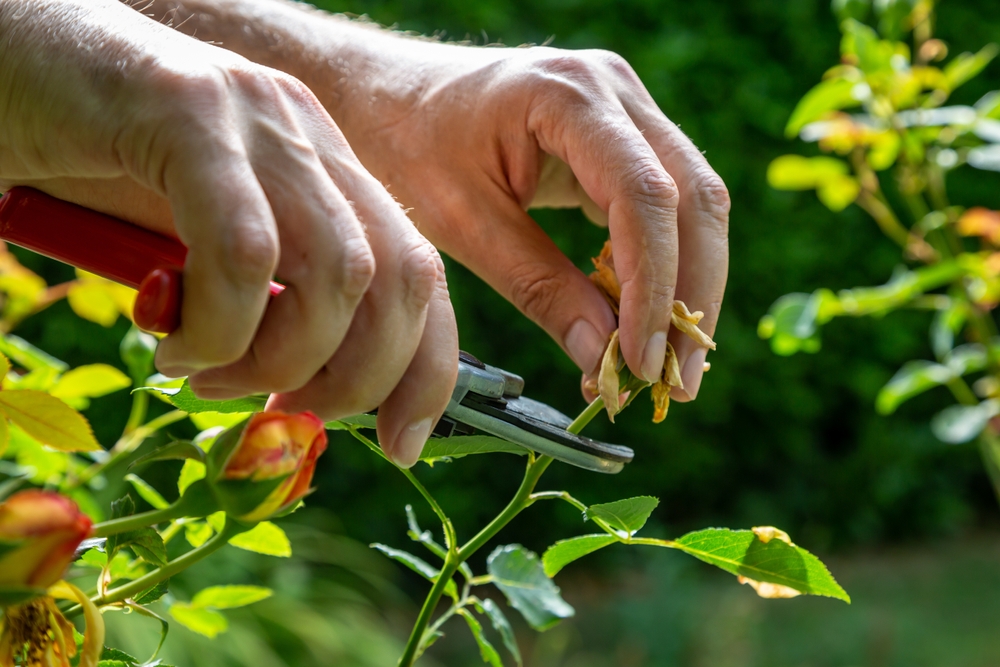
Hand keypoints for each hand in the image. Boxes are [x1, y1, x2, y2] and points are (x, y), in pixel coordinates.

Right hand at [0, 0, 457, 466]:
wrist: (8, 54)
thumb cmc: (96, 165)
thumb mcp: (204, 243)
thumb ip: (264, 300)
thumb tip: (303, 393)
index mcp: (325, 169)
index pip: (418, 274)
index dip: (426, 369)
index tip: (401, 442)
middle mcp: (309, 138)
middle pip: (398, 280)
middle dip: (356, 378)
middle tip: (278, 407)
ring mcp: (257, 120)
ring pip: (336, 274)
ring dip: (278, 359)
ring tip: (206, 372)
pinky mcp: (190, 115)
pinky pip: (243, 251)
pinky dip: (219, 325)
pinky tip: (171, 336)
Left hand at [323, 39, 729, 400]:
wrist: (388, 94)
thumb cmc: (408, 146)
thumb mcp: (462, 224)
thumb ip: (539, 289)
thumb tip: (606, 360)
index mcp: (567, 95)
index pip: (642, 196)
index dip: (653, 288)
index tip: (642, 364)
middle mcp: (612, 88)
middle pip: (694, 196)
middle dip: (693, 297)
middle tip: (679, 383)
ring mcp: (625, 106)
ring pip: (695, 202)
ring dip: (692, 288)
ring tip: (672, 367)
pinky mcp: (623, 134)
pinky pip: (668, 203)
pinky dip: (665, 267)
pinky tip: (649, 323)